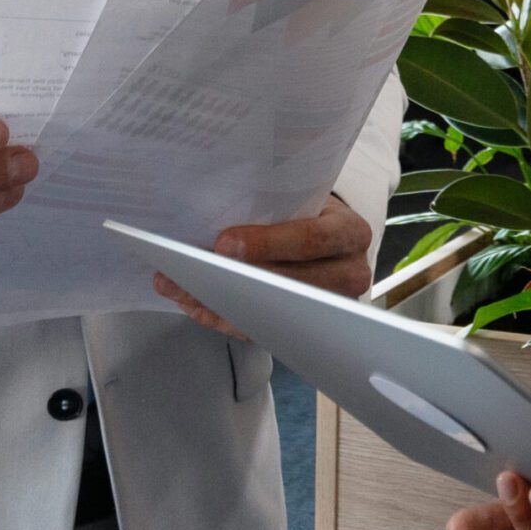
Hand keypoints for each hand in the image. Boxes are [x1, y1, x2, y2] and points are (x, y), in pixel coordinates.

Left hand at [146, 196, 373, 334]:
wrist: (331, 240)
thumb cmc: (311, 214)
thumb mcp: (305, 200)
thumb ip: (274, 207)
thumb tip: (214, 213)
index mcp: (350, 233)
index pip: (312, 239)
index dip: (268, 243)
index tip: (225, 243)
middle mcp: (349, 273)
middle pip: (291, 283)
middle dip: (236, 279)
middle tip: (192, 272)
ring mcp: (328, 306)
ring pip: (271, 312)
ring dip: (219, 301)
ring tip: (180, 287)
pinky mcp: (305, 326)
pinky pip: (259, 329)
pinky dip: (222, 317)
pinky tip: (194, 303)